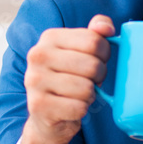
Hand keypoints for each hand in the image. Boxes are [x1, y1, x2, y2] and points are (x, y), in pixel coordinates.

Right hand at [20, 14, 113, 143]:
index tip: (97, 61)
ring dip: (90, 95)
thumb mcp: (82, 52)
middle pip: (92, 65)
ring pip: (86, 88)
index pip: (94, 41)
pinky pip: (78, 108)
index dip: (104, 54)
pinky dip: (81, 110)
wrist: (47, 115)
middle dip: (99, 76)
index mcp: (49, 37)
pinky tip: (71, 107)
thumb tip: (107, 28)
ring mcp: (35, 80)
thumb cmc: (70, 78)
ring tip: (79, 94)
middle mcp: (37, 55)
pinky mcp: (38, 105)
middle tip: (90, 81)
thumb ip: (96, 34)